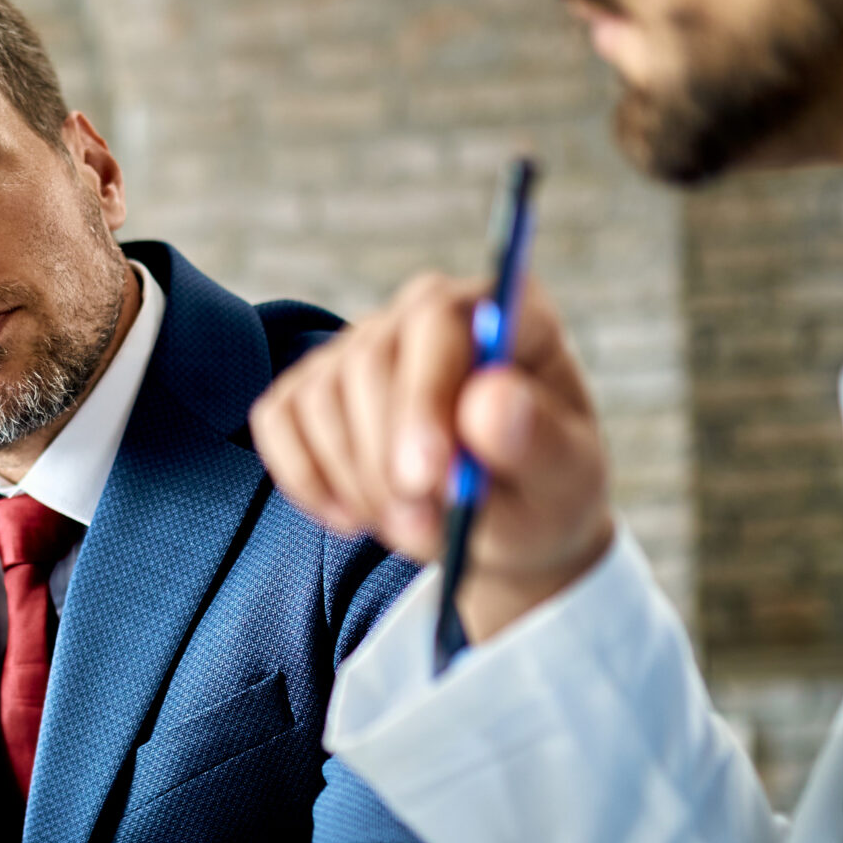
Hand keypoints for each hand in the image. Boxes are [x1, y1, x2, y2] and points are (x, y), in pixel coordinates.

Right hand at [250, 272, 614, 644]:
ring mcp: (362, 345)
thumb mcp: (563, 485)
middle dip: (385, 455)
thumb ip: (539, 443)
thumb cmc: (540, 494)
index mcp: (504, 312)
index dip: (424, 394)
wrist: (499, 522)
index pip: (439, 319)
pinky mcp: (311, 386)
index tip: (429, 476)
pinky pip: (279, 421)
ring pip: (321, 397)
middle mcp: (426, 313)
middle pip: (369, 359)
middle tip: (418, 529)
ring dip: (354, 479)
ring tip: (408, 530)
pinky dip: (308, 479)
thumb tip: (491, 402)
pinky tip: (353, 516)